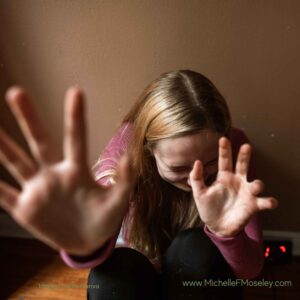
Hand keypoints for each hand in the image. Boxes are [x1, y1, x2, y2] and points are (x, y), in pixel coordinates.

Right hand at [0, 87, 135, 254]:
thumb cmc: (105, 218)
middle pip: (40, 142)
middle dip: (29, 118)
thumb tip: (130, 157)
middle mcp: (54, 174)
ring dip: (2, 145)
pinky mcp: (25, 208)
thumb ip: (125, 180)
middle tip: (17, 91)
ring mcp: (38, 189)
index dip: (76, 118)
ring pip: (16, 162)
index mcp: (77, 171)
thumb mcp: (118, 201)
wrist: (88, 241)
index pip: (76, 140)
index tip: (76, 92)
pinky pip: (3, 195)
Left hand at [189, 137, 277, 236]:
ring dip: (258, 184)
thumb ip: (196, 178)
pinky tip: (270, 202)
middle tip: (246, 146)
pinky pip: (264, 202)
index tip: (223, 139)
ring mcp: (246, 193)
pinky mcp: (253, 205)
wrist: (216, 226)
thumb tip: (197, 161)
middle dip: (245, 156)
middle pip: (242, 165)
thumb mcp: (199, 193)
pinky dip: (269, 201)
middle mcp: (237, 181)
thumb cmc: (208, 208)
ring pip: (256, 184)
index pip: (224, 160)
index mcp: (224, 177)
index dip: (224, 150)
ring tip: (256, 186)